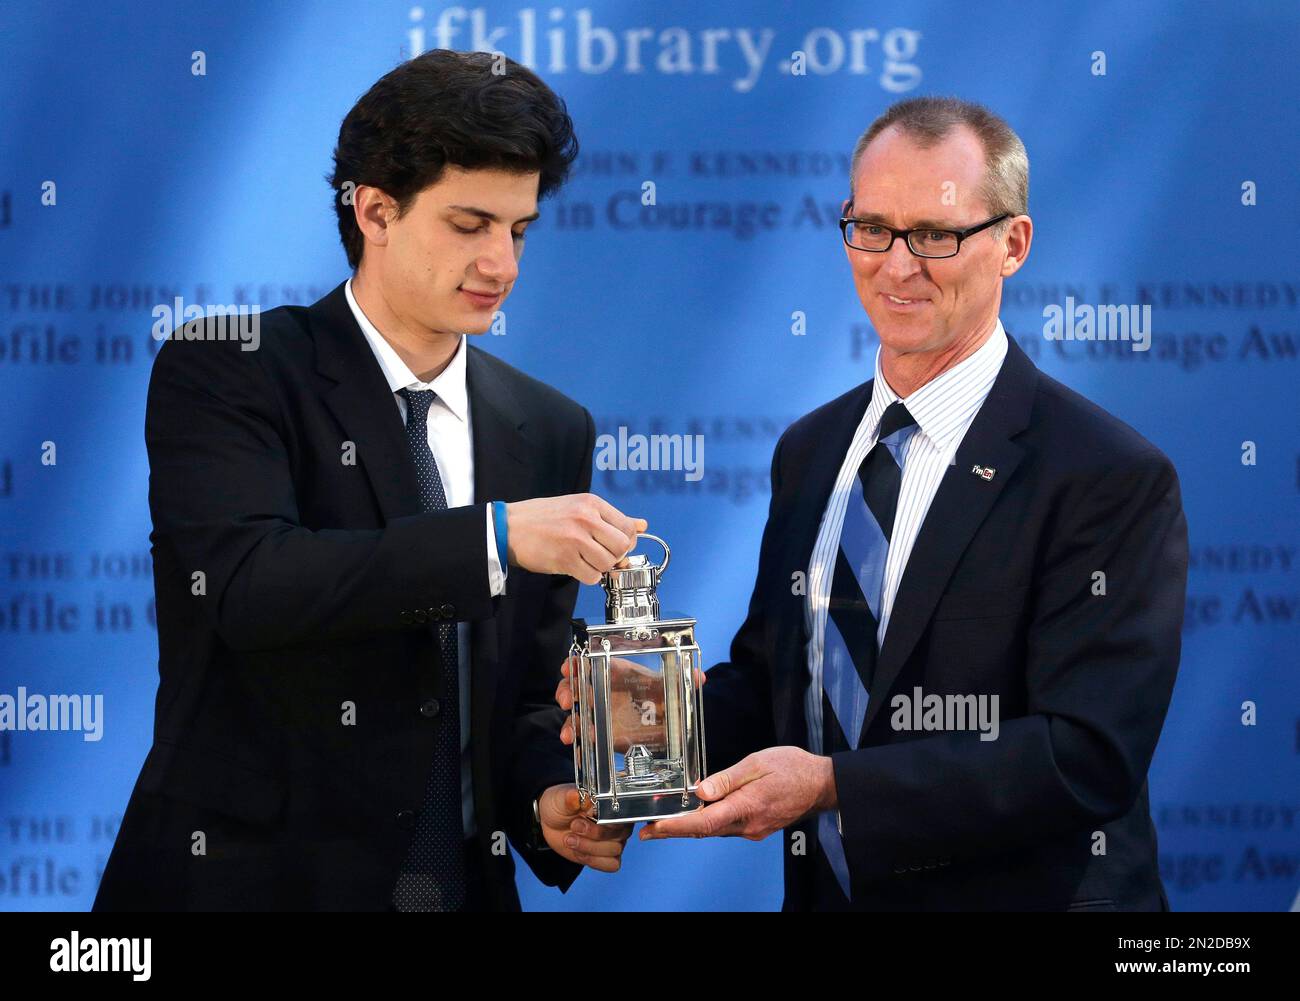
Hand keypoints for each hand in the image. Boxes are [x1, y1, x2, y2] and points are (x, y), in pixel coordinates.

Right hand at [506, 494, 646, 583]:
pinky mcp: (565, 559)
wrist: (509, 527)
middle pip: (622, 547)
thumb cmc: (542, 518)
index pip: (628, 527)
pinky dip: (588, 576)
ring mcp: (576, 539)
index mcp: (591, 503)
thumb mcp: (578, 507)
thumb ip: (610, 518)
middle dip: (615, 556)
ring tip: (585, 560)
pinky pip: (592, 576)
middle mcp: (586, 519)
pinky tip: (576, 567)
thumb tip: (642, 526)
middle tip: (601, 555)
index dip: (627, 541)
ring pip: (608, 563)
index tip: (616, 546)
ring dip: (600, 567)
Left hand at [538, 783, 632, 871]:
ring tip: (570, 839)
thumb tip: (575, 796)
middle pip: (620, 834)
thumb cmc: (560, 806)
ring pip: (615, 850)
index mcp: (612, 804)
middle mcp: (617, 822)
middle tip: (574, 826)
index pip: (621, 813)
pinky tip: (578, 852)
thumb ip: (569, 798)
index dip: (606, 818)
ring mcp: (613, 840)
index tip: (586, 816)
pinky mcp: (606, 856)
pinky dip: (593, 860)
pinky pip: (611, 865)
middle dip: (595, 834)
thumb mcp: (560, 798)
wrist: (551, 823)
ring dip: (589, 847)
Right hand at [556, 656, 705, 750]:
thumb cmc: (664, 701)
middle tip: (566, 701)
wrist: (665, 727)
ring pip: (575, 714)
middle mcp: (604, 693)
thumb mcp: (673, 691)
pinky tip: (579, 754)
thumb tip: (701, 678)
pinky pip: (585, 740)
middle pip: (575, 687)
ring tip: (570, 736)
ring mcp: (600, 715)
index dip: (576, 664)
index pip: (590, 664)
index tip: (569, 668)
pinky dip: (579, 747)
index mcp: (617, 675)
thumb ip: (684, 684)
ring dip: (569, 723)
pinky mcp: (602, 737)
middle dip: (565, 691)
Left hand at [638, 746, 835, 841]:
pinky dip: (707, 823)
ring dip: (690, 827)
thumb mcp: (758, 763)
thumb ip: (727, 779)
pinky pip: (726, 827)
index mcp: (747, 807)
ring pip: (714, 830)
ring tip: (665, 820)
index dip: (675, 827)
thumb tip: (700, 792)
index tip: (653, 829)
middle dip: (674, 830)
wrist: (822, 785)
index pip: (703, 823)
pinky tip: (697, 814)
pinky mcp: (757, 828)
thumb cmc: (793, 769)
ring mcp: (753, 831)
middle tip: (648, 829)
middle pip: (703, 831)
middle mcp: (748, 826)